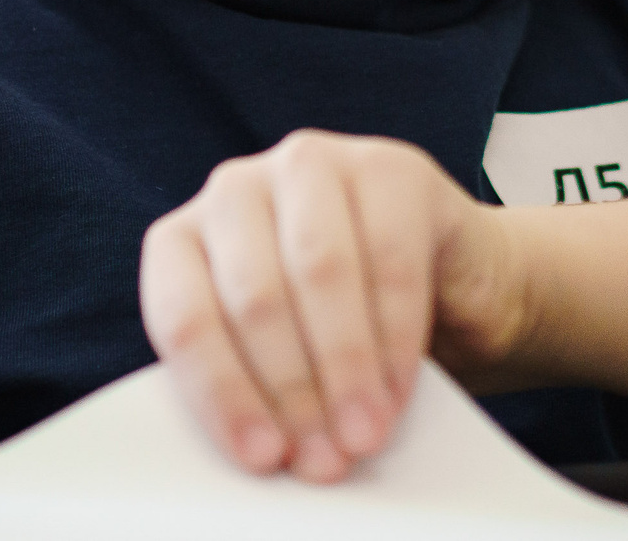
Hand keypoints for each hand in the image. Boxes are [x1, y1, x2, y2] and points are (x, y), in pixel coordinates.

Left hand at [139, 130, 526, 482]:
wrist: (445, 288)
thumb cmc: (340, 334)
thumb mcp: (282, 359)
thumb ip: (259, 392)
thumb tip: (271, 459)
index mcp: (184, 240)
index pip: (181, 314)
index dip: (221, 391)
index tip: (262, 457)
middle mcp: (236, 191)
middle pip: (253, 294)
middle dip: (291, 389)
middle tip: (324, 459)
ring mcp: (311, 167)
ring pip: (320, 269)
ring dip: (344, 366)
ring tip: (363, 434)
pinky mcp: (388, 168)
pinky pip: (391, 256)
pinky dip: (395, 336)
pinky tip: (398, 390)